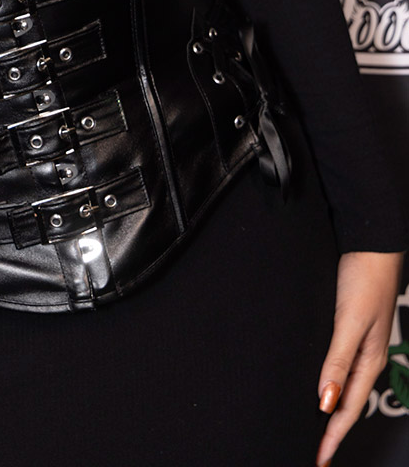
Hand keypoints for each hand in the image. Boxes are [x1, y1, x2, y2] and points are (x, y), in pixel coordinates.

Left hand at [316, 249, 403, 465]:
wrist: (371, 243)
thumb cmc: (365, 278)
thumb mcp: (350, 321)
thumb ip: (337, 361)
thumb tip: (326, 401)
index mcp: (370, 360)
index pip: (348, 408)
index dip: (332, 435)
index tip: (319, 459)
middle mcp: (367, 356)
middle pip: (348, 401)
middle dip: (333, 429)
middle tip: (317, 452)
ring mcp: (361, 342)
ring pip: (346, 385)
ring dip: (332, 407)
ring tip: (317, 427)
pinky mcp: (351, 327)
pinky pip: (341, 365)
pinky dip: (332, 382)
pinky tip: (322, 384)